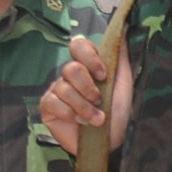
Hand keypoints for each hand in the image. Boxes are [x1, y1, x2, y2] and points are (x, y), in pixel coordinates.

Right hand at [37, 34, 135, 156]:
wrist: (111, 142)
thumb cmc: (118, 113)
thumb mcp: (123, 83)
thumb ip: (120, 56)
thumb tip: (122, 29)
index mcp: (88, 66)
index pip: (79, 46)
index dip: (90, 59)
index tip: (104, 76)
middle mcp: (70, 76)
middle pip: (71, 69)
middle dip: (88, 89)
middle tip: (99, 102)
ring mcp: (57, 90)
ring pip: (64, 88)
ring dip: (84, 107)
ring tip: (96, 120)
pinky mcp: (48, 107)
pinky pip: (53, 102)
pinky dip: (71, 114)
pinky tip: (80, 123)